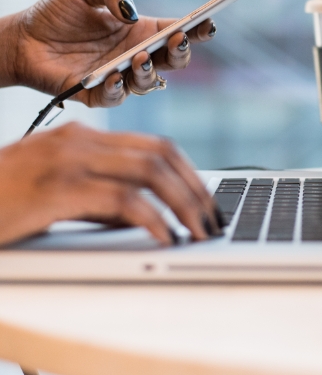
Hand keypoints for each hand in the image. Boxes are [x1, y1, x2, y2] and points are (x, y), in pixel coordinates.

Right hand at [0, 122, 221, 245]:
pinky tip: (164, 238)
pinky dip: (152, 219)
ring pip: (150, 172)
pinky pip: (122, 200)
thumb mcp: (55, 192)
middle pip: (161, 154)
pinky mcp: (57, 189)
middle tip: (213, 218)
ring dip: (184, 203)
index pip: (154, 145)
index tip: (205, 199)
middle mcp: (80, 141)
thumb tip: (144, 216)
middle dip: (195, 188)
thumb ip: (99, 198)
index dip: (188, 171)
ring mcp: (69, 161)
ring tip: (199, 231)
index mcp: (82, 137)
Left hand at [5, 0, 216, 106]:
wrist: (20, 38)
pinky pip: (116, 98)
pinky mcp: (97, 94)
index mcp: (141, 31)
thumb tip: (131, 12)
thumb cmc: (56, 12)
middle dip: (182, 53)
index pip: (178, 32)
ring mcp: (119, 77)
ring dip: (149, 71)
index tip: (208, 22)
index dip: (197, 29)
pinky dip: (119, 89)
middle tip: (178, 40)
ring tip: (139, 57)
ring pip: (149, 83)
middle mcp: (136, 55)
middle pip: (173, 61)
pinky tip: (114, 75)